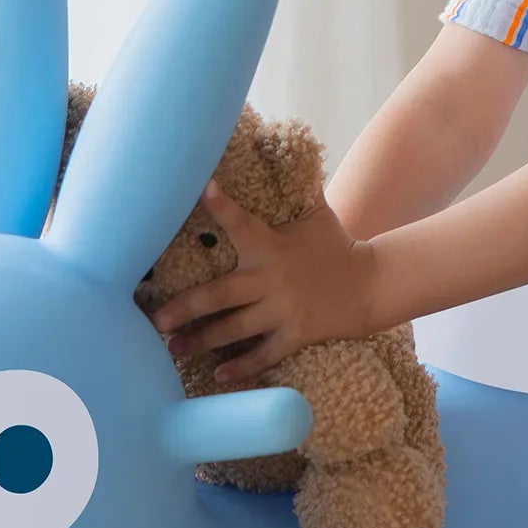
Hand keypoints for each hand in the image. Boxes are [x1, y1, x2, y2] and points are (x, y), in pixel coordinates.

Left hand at [150, 182, 380, 383]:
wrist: (372, 284)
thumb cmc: (336, 246)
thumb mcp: (316, 215)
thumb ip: (291, 194)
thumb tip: (280, 151)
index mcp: (271, 245)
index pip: (241, 221)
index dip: (221, 204)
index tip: (201, 187)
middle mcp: (272, 278)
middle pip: (219, 295)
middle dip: (185, 309)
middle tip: (155, 321)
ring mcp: (284, 309)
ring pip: (234, 329)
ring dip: (201, 341)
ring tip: (173, 350)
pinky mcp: (296, 333)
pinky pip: (263, 354)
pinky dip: (241, 367)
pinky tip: (219, 376)